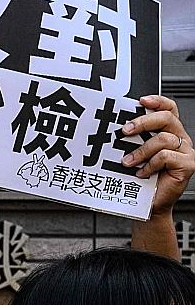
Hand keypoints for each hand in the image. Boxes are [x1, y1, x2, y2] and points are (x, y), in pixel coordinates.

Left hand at [124, 95, 193, 216]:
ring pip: (164, 139)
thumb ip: (133, 142)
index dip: (157, 101)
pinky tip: (141, 173)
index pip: (169, 109)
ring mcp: (186, 151)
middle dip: (143, 121)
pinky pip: (166, 156)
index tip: (141, 100)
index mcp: (169, 132)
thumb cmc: (142, 180)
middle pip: (167, 118)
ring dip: (141, 151)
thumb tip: (116, 130)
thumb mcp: (136, 156)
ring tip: (127, 162)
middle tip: (125, 131)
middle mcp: (180, 139)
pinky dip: (150, 165)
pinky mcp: (188, 164)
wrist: (150, 204)